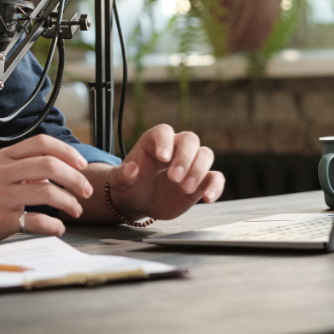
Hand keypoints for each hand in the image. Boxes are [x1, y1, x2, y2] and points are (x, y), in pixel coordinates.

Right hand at [0, 135, 92, 252]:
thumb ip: (21, 169)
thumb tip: (52, 174)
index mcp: (2, 157)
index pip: (41, 143)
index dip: (67, 152)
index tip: (81, 165)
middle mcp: (2, 172)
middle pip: (49, 165)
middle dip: (76, 178)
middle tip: (86, 190)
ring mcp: (1, 196)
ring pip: (47, 191)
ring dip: (69, 202)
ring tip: (75, 210)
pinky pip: (36, 221)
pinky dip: (53, 226)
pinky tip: (57, 228)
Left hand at [106, 124, 224, 220]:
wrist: (138, 202)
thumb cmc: (128, 186)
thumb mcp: (117, 182)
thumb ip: (122, 176)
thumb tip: (131, 170)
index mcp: (153, 141)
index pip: (164, 131)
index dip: (165, 141)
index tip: (162, 158)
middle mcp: (174, 148)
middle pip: (190, 139)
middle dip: (184, 158)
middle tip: (174, 178)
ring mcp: (189, 164)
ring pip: (205, 154)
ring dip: (198, 171)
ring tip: (184, 189)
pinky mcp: (200, 181)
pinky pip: (215, 177)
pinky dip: (215, 186)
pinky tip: (208, 198)